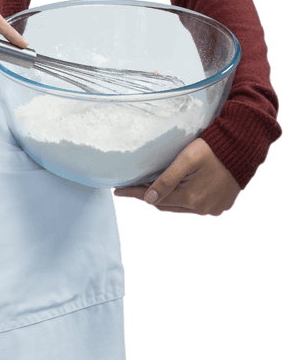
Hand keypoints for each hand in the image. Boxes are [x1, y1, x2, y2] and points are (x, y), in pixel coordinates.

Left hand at [113, 138, 240, 216]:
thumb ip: (166, 179)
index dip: (134, 193)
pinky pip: (195, 207)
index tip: (117, 191)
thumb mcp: (186, 160)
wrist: (242, 149)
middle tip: (132, 187)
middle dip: (148, 196)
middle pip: (166, 206)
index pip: (153, 199)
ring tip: (151, 189)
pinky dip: (184, 201)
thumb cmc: (213, 150)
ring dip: (166, 199)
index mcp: (190, 198)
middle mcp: (200, 209)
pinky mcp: (219, 206)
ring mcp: (211, 210)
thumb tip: (148, 199)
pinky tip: (177, 191)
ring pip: (180, 208)